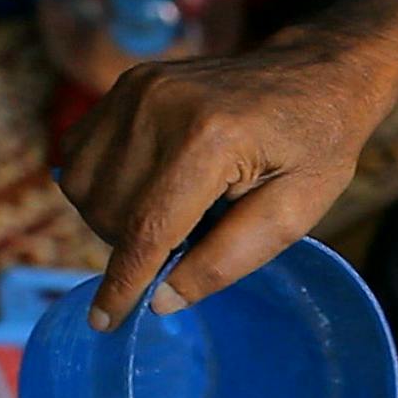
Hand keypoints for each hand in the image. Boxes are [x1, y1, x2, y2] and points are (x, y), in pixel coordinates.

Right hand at [56, 29, 397, 328]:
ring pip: (83, 185)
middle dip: (135, 247)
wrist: (317, 73)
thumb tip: (160, 300)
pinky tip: (148, 185)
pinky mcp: (126, 83)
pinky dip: (103, 184)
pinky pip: (80, 153)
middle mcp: (161, 106)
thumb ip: (226, 261)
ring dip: (114, 217)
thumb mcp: (294, 215)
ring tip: (171, 211)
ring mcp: (138, 89)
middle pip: (110, 211)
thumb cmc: (317, 147)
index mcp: (211, 139)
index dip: (124, 284)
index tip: (105, 323)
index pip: (148, 229)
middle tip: (188, 239)